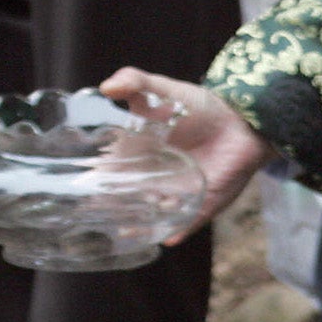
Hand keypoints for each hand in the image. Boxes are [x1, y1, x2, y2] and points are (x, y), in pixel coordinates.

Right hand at [100, 67, 273, 236]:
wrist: (243, 120)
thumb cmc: (200, 107)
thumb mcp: (163, 90)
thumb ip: (135, 83)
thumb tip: (107, 87)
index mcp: (141, 155)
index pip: (112, 172)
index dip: (96, 180)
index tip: (79, 186)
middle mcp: (156, 178)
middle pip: (128, 199)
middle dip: (112, 208)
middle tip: (94, 214)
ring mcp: (180, 192)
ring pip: (154, 215)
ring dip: (140, 225)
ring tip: (123, 232)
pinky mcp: (205, 201)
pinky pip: (189, 221)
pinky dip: (178, 231)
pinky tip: (166, 239)